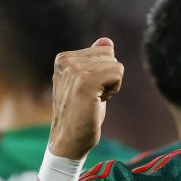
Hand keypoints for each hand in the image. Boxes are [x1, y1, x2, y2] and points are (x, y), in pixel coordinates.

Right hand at [49, 38, 123, 159]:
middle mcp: (66, 60)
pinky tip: (98, 102)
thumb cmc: (80, 114)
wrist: (68, 140)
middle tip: (92, 96)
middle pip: (111, 55)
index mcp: (63, 58)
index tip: (89, 89)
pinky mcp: (85, 82)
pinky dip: (114, 90)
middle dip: (109, 77)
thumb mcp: (87, 82)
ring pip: (116, 65)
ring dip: (111, 85)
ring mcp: (74, 70)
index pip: (104, 50)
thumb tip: (106, 40)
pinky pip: (117, 74)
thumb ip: (95, 60)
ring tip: (93, 100)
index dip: (104, 72)